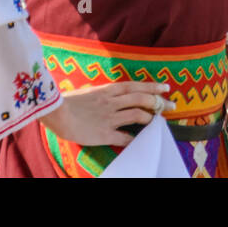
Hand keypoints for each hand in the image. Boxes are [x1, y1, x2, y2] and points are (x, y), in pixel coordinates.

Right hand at [41, 81, 174, 147]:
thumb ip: (102, 95)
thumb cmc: (67, 102)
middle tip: (171, 105)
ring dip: (150, 118)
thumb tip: (112, 97)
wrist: (55, 113)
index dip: (152, 86)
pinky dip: (135, 139)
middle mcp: (112, 102)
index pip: (135, 86)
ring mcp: (109, 117)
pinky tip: (142, 141)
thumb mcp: (87, 93)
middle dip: (159, 101)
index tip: (165, 87)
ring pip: (137, 115)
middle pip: (141, 98)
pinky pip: (125, 137)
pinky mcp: (105, 133)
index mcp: (107, 90)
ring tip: (158, 121)